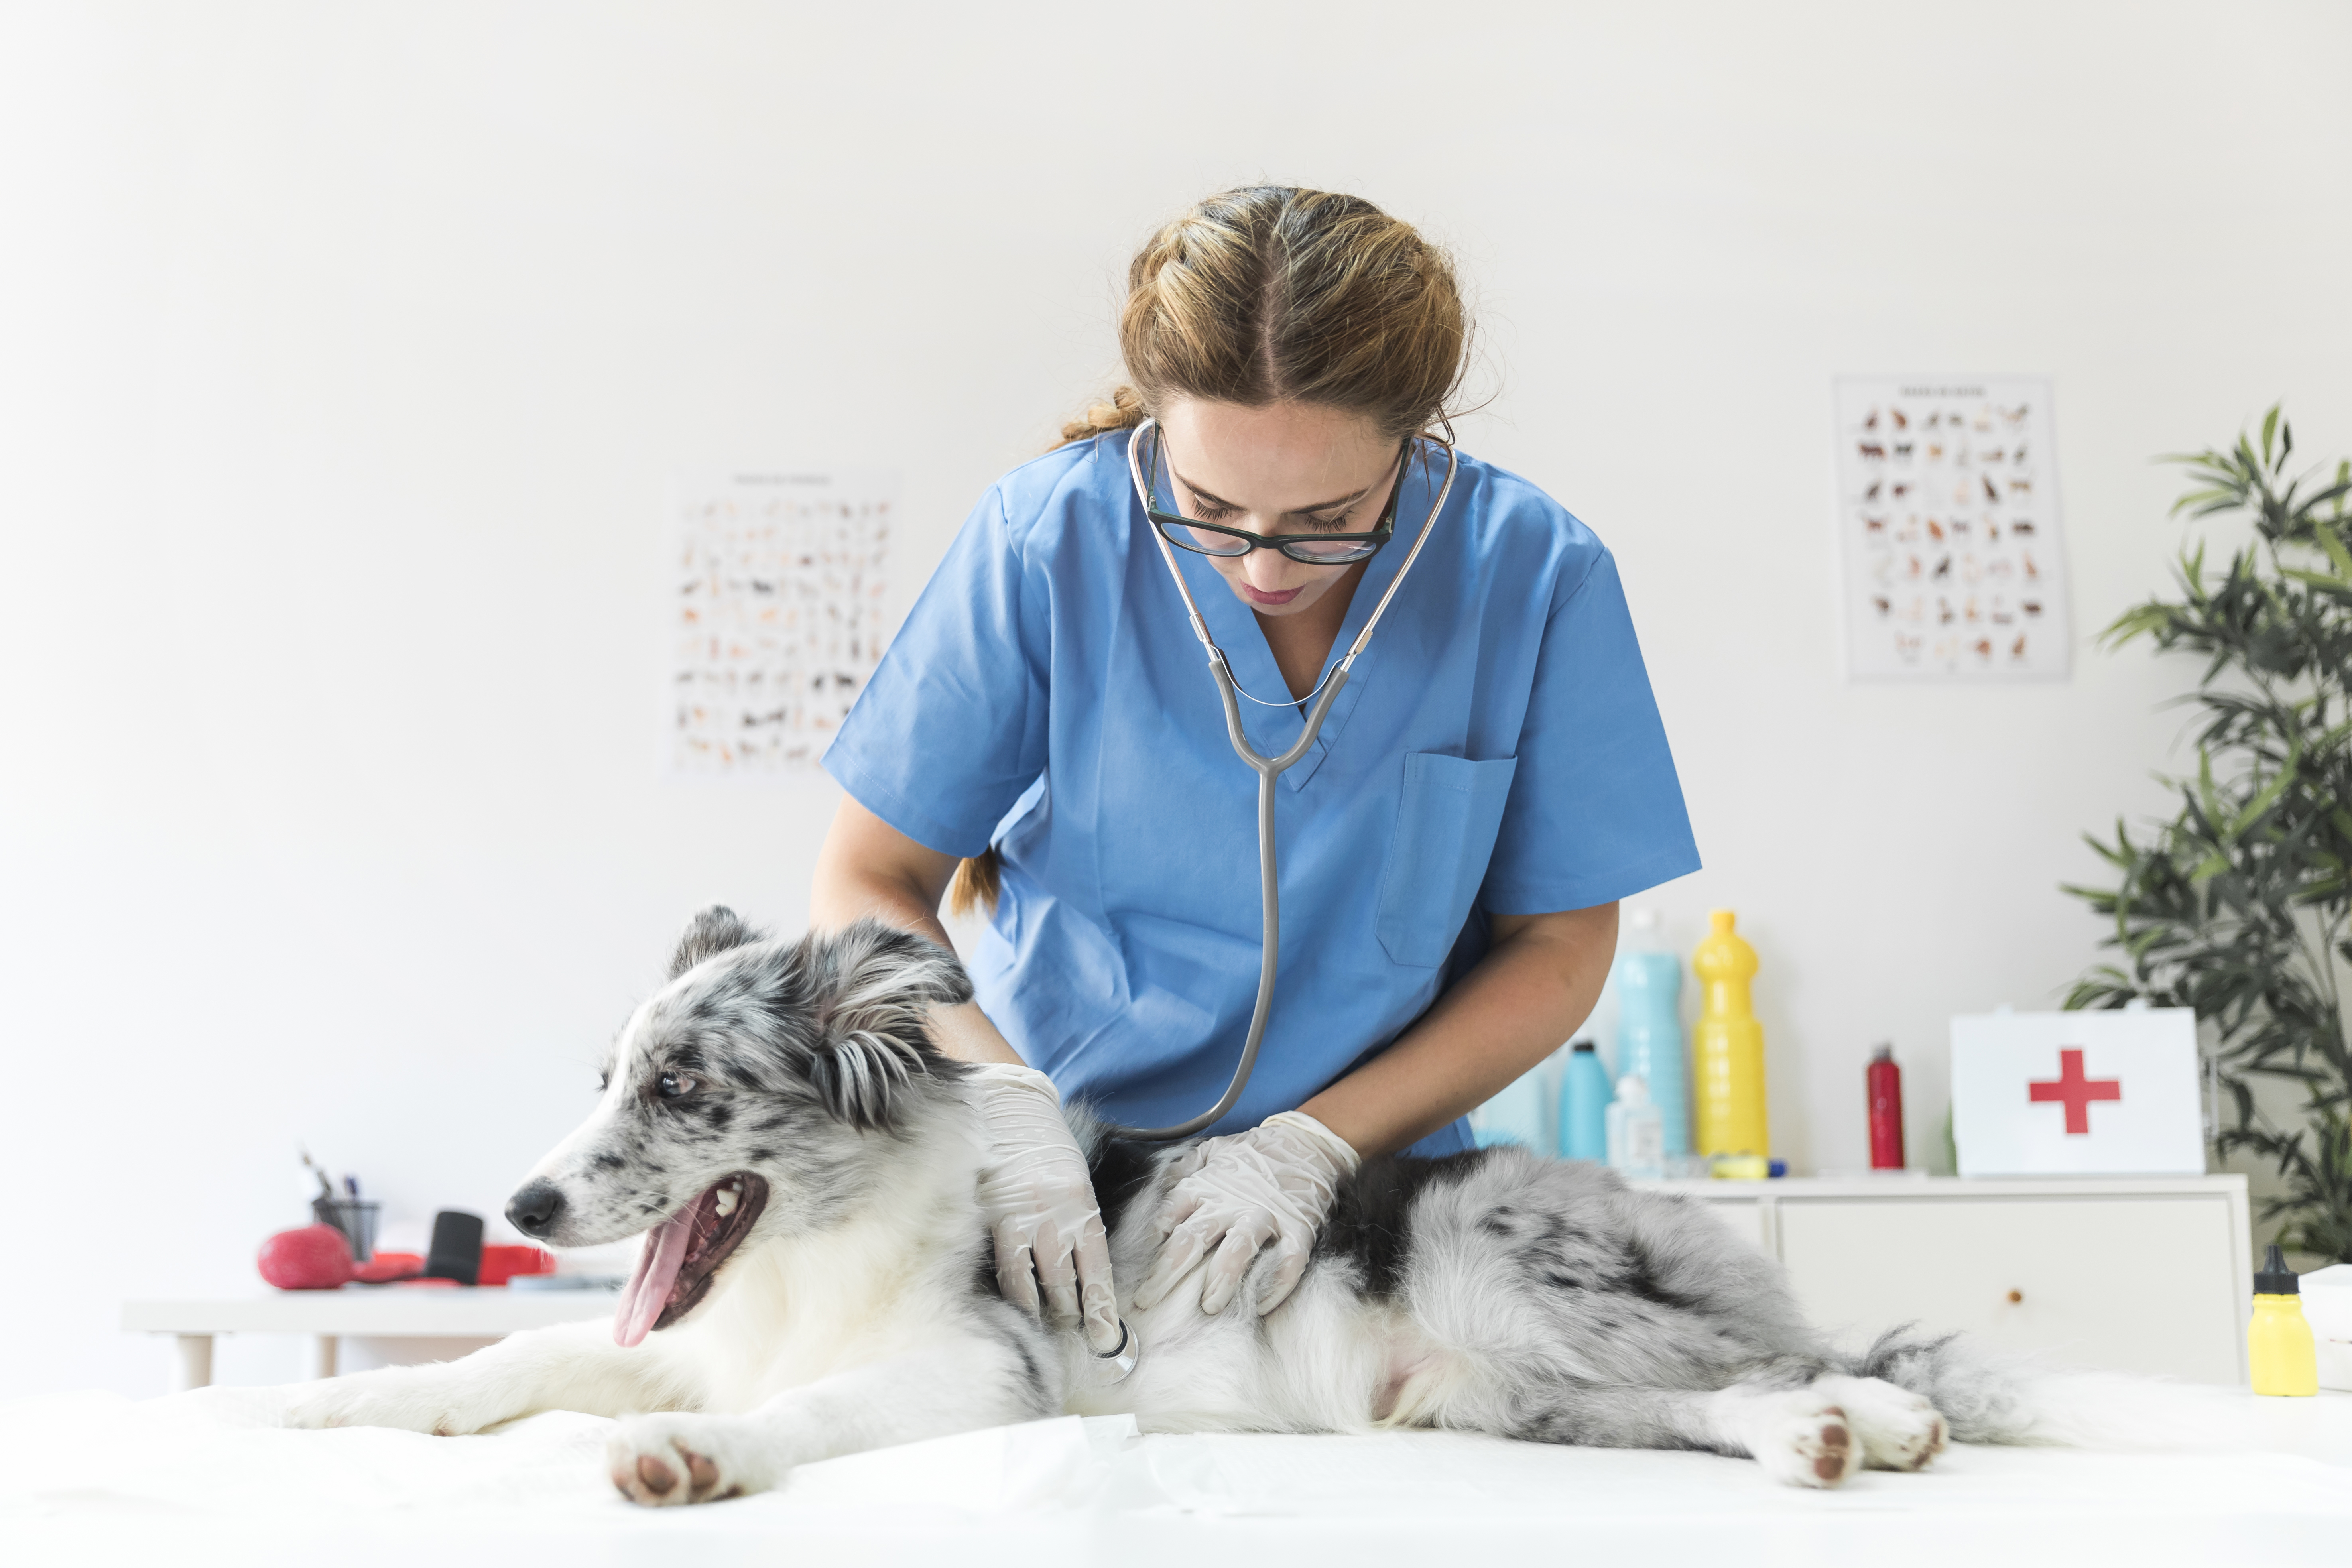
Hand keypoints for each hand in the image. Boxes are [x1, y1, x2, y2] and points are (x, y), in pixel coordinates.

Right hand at [968, 1063, 1120, 1352]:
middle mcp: (1057, 1217)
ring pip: (1038, 1283)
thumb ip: (1079, 1224)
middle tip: (1082, 1339)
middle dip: (1077, 1317)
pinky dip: (1014, 1295)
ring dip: (1046, 1312)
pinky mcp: (994, 1219)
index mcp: (1083, 1206)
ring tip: (1052, 1329)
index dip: (1103, 1308)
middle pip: (1069, 1283)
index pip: (1097, 1270)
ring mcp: (1024, 1220)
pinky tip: (1020, 1311)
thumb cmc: (1046, 1150)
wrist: (1010, 1110)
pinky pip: (1006, 1269)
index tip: (1109, 1336)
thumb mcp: (1075, 1183)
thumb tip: (1082, 1274)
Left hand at [1131, 1110, 1358, 1316]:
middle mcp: (1231, 1203)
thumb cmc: (1254, 1153)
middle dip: (1166, 1273)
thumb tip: (1157, 1187)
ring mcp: (1265, 1217)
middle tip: (1148, 1301)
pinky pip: (1288, 1262)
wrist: (1306, 1143)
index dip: (1150, 1244)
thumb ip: (1183, 1168)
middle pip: (1192, 1239)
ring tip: (1209, 1306)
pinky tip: (1261, 1305)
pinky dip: (1276, 1285)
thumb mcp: (1213, 1151)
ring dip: (1222, 1280)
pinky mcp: (1298, 1229)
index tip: (1136, 1268)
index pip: (1169, 1216)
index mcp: (1205, 1187)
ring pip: (1238, 1251)